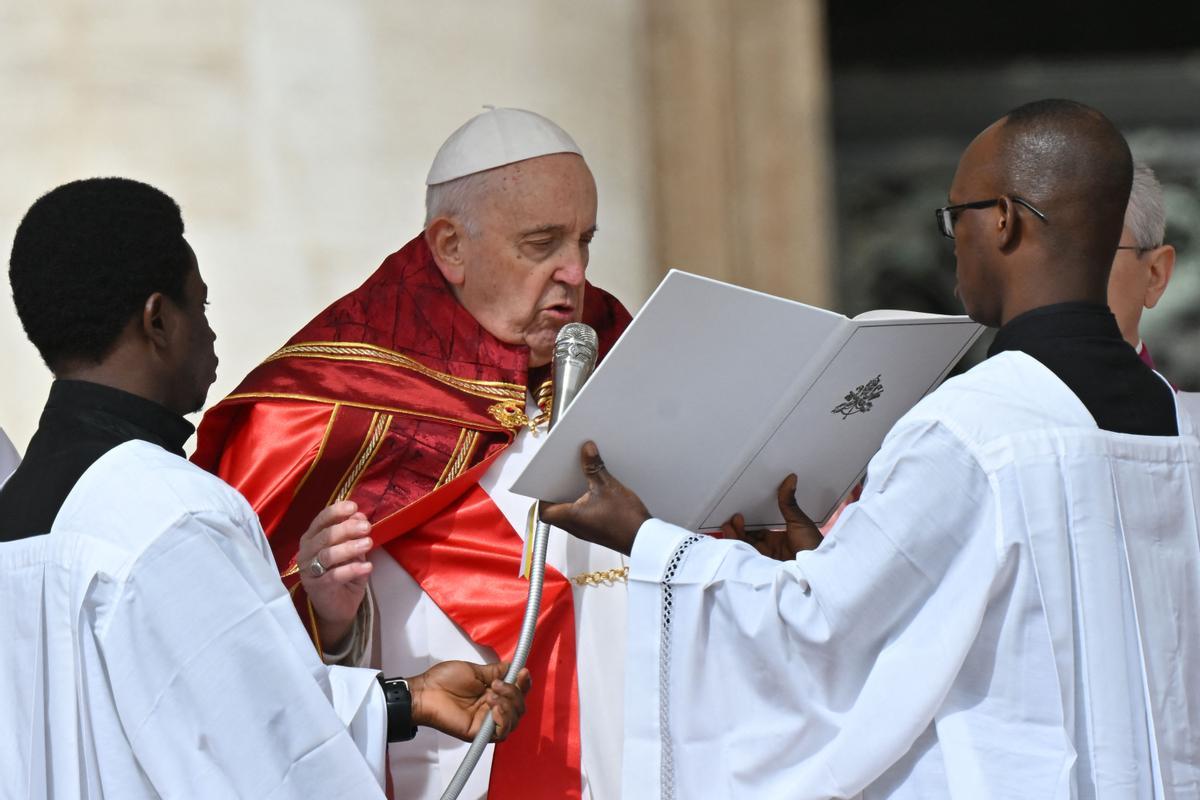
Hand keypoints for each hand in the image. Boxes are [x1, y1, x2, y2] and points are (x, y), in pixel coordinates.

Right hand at [297, 501, 372, 650]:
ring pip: (327, 555)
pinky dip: (352, 570)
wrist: (338, 606)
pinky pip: (334, 576)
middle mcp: (306, 552)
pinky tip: (368, 567)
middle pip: (325, 536)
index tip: (354, 507)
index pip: (321, 520)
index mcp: (313, 538)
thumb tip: (359, 515)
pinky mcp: (317, 588)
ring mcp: (309, 571)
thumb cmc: (343, 573)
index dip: (336, 512)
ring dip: (349, 548)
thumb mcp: (352, 551)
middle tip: (367, 527)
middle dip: (346, 529)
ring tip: (368, 544)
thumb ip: (353, 535)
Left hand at [408, 661, 531, 741]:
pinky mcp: (480, 733)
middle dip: (515, 692)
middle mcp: (492, 709)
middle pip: (519, 707)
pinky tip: (493, 707)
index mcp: (493, 694)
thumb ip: (495, 671)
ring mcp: (487, 722)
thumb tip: (513, 666)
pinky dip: (503, 718)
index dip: (524, 684)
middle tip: (496, 684)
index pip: (517, 693)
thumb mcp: (475, 671)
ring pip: (514, 720)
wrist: (426, 692)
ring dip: (509, 704)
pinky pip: (502, 732)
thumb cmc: (445, 680)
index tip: (522, 672)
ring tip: (492, 694)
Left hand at [539, 441, 650, 555]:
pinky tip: (595, 492)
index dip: (542, 497)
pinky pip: (583, 516)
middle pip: (556, 511)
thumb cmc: (625, 520)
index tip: (547, 482)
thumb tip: (587, 450)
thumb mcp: (608, 486)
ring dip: (572, 498)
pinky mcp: (597, 531)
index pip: (544, 512)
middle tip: (562, 476)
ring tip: (579, 479)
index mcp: (571, 517)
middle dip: (558, 493)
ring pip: (570, 514)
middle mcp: (576, 527)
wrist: (644, 539)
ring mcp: (586, 531)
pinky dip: (584, 504)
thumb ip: (594, 467)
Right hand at [720, 474, 821, 560]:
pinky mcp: (763, 568)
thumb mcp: (799, 521)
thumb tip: (791, 479)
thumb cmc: (813, 546)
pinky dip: (737, 548)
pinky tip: (731, 538)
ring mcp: (767, 559)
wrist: (816, 569)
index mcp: (780, 539)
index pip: (760, 531)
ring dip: (736, 536)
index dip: (748, 523)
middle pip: (750, 539)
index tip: (740, 513)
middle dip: (739, 529)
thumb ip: (788, 503)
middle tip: (733, 518)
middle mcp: (772, 550)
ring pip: (746, 548)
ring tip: (728, 525)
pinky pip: (746, 558)